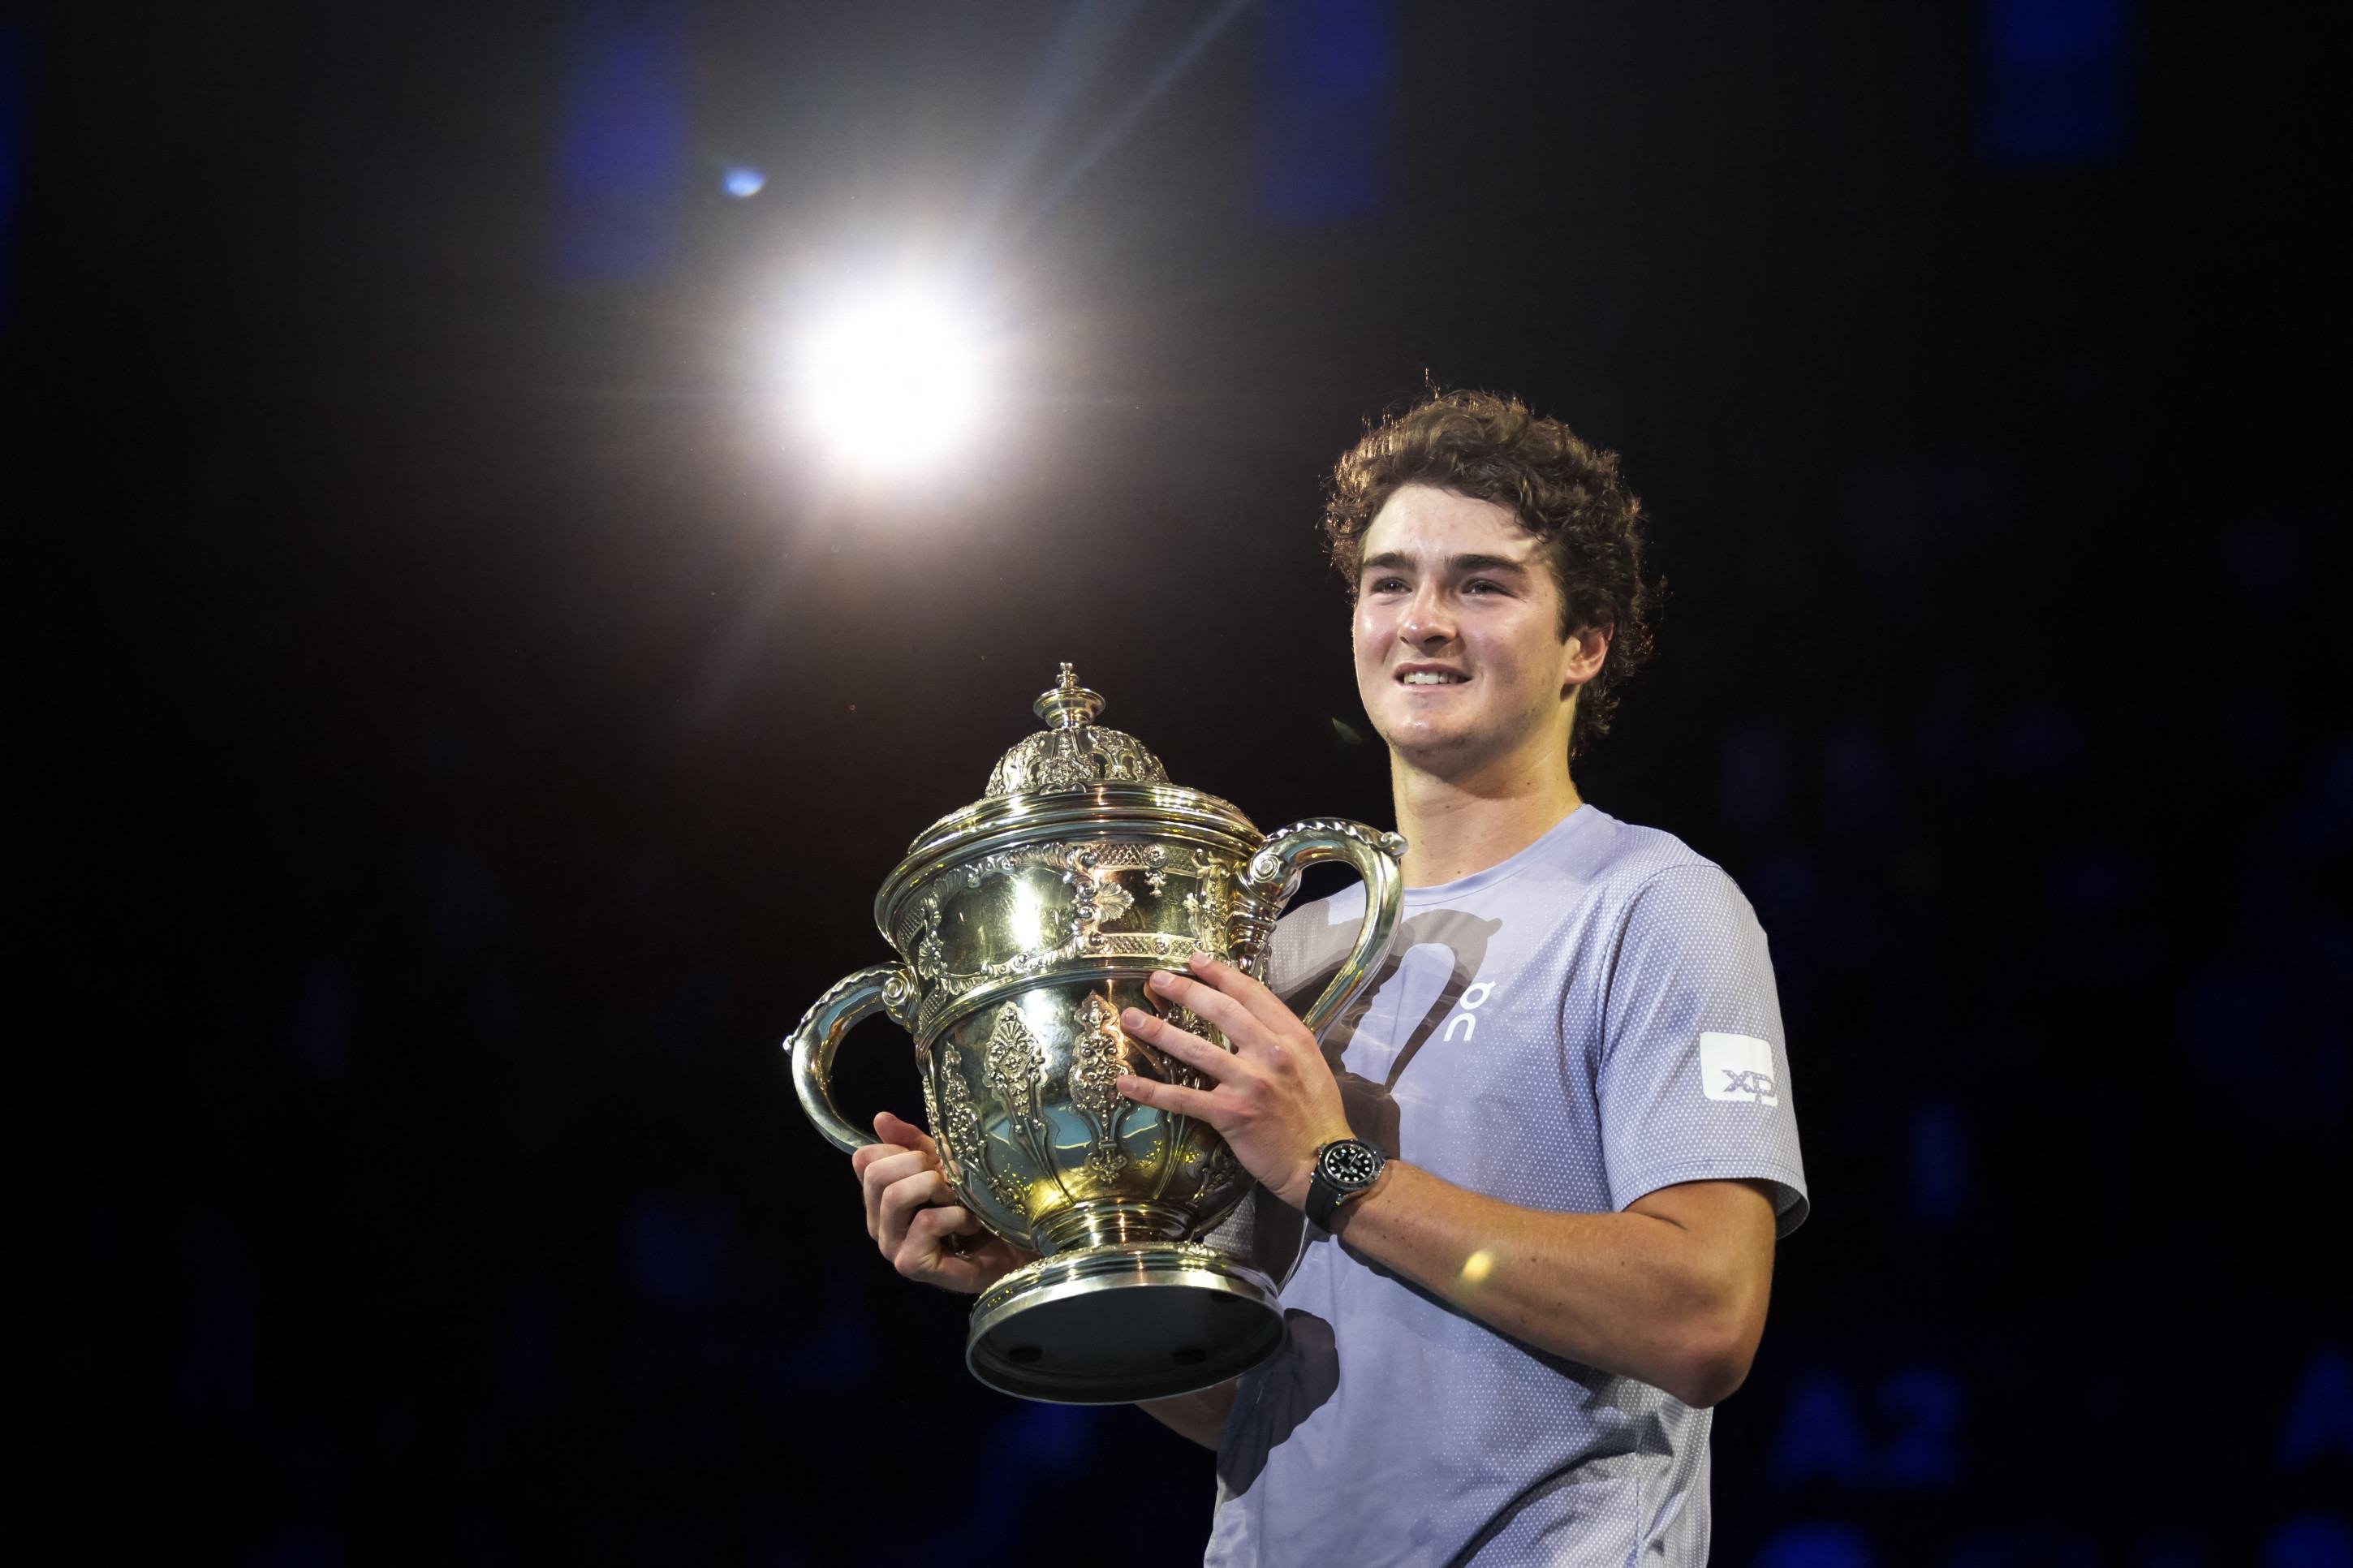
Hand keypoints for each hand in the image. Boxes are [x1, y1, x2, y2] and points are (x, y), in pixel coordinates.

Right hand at [850, 1110, 1031, 1292]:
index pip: (864, 1160)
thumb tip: (880, 1118)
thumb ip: (911, 1142)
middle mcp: (878, 1223)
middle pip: (876, 1175)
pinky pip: (925, 1222)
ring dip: (937, 1188)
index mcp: (879, 1197)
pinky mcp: (911, 1265)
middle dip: (919, 1166)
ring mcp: (892, 1247)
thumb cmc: (973, 1205)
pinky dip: (954, 1215)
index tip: (932, 1160)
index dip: (901, 1149)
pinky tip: (969, 1224)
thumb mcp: (943, 1164)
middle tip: (948, 1180)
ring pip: (895, 1197)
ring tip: (959, 1199)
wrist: (1009, 1246)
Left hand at [1115, 952, 1354, 1210]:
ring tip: (1131, 1019)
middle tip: (1156, 980)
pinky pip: (1183, 1098)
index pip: (1251, 994)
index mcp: (1292, 1037)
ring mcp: (1250, 1083)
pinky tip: (1126, 1083)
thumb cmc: (1316, 1115)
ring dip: (1158, 1032)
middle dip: (1185, 991)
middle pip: (1220, 1011)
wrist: (1321, 1162)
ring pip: (1195, 1049)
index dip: (1220, 974)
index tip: (1195, 960)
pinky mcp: (1230, 1114)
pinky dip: (1151, 1091)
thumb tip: (1248, 1019)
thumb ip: (1281, 1039)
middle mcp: (1271, 1054)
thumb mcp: (1310, 1064)